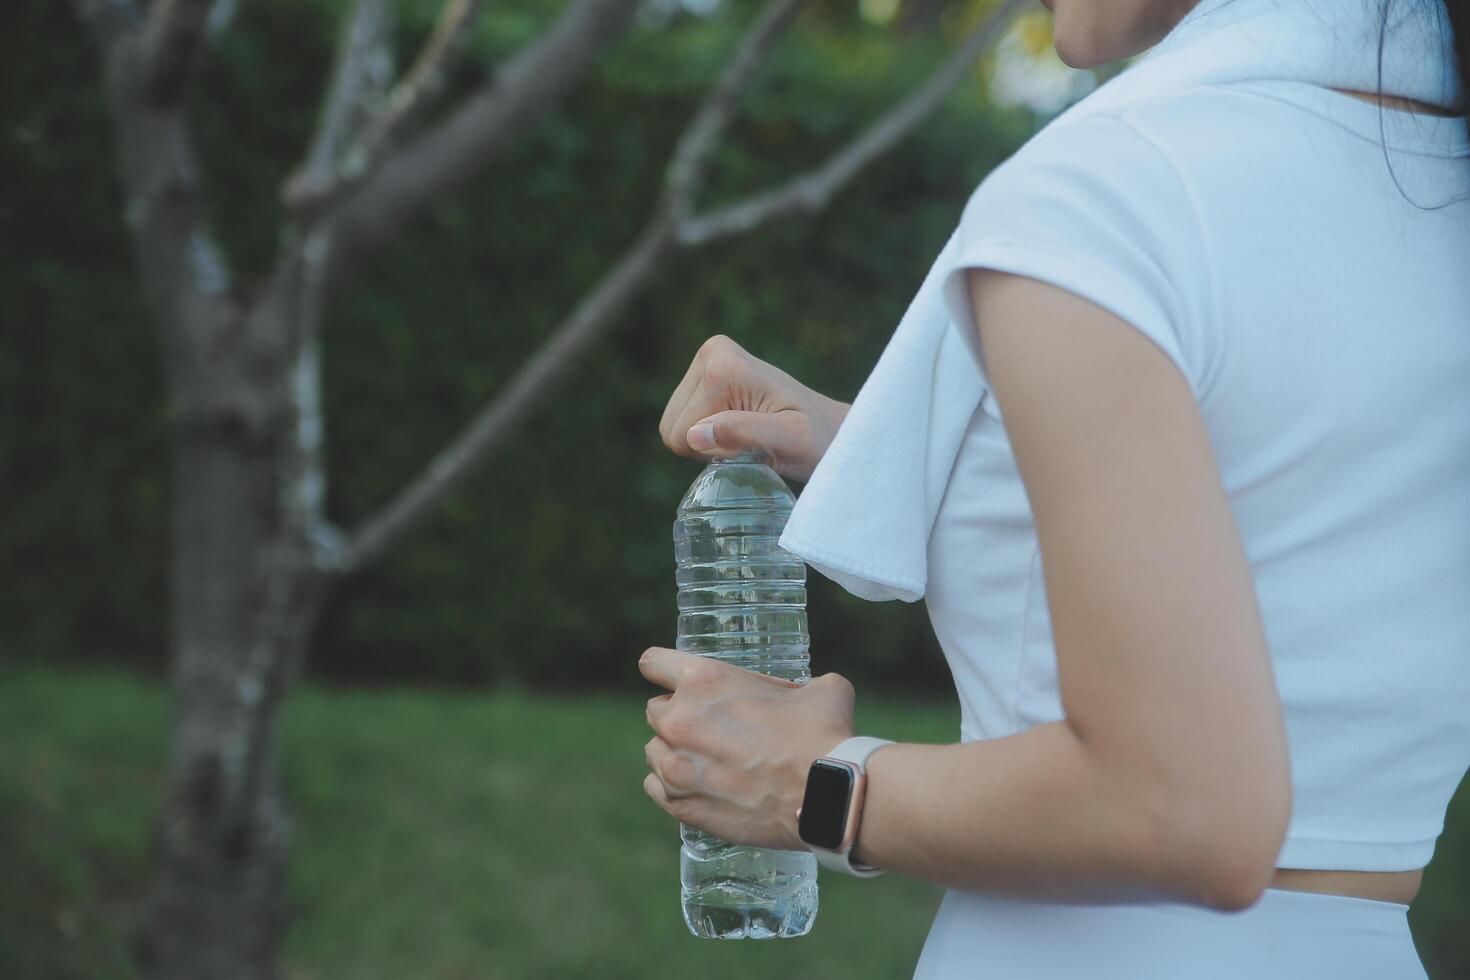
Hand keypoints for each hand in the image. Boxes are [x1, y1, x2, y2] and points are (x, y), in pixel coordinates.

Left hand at [639, 646, 856, 850]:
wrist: (825, 795)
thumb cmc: (821, 736)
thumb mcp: (818, 690)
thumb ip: (799, 686)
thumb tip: (807, 694)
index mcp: (704, 681)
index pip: (653, 663)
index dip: (663, 670)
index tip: (673, 680)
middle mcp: (680, 720)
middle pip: (655, 709)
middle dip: (678, 715)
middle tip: (709, 727)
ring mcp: (676, 766)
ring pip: (654, 750)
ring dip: (673, 751)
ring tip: (705, 761)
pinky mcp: (682, 804)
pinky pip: (655, 788)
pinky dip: (671, 786)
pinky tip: (696, 786)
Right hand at [658, 334, 849, 482]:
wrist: (830, 428)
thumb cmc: (816, 439)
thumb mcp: (791, 441)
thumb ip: (744, 433)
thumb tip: (695, 434)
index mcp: (722, 364)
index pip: (682, 433)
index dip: (715, 451)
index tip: (754, 443)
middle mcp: (710, 354)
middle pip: (673, 428)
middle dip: (708, 446)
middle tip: (751, 443)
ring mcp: (705, 361)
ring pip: (674, 427)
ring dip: (707, 443)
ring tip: (747, 437)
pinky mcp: (705, 373)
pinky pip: (680, 421)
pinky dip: (706, 436)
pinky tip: (737, 431)